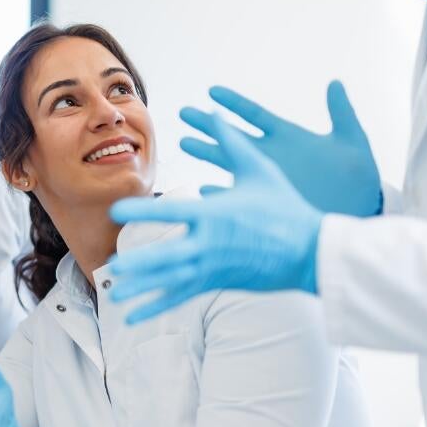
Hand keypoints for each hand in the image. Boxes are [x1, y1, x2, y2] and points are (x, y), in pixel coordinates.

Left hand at [108, 112, 323, 323]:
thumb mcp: (260, 169)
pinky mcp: (218, 282)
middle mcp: (212, 244)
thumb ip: (231, 142)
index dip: (144, 211)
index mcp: (217, 215)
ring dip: (143, 288)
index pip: (173, 212)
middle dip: (142, 263)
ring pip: (172, 281)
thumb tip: (213, 110)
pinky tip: (133, 317)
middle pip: (170, 256)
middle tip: (113, 266)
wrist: (313, 251)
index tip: (117, 211)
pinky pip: (181, 296)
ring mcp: (214, 267)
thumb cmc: (285, 206)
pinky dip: (156, 307)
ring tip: (115, 293)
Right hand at [181, 81, 380, 216]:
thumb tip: (336, 81)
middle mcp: (271, 154)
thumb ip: (341, 112)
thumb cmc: (360, 177)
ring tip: (183, 142)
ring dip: (205, 152)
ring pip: (228, 161)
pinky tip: (203, 190)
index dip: (233, 102)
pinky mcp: (266, 201)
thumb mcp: (353, 141)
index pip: (254, 114)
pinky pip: (237, 195)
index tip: (211, 90)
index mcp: (287, 136)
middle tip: (183, 112)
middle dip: (207, 123)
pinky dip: (221, 193)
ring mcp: (265, 178)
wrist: (363, 212)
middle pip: (231, 135)